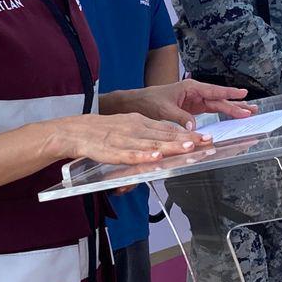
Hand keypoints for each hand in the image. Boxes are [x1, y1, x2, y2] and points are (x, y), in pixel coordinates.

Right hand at [59, 113, 212, 165]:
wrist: (76, 130)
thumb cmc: (104, 131)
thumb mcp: (129, 126)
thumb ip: (147, 134)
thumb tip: (166, 143)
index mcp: (140, 122)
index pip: (168, 129)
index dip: (187, 134)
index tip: (205, 138)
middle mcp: (136, 129)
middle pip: (165, 135)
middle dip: (187, 139)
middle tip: (205, 142)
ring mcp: (125, 139)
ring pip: (152, 144)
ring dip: (171, 146)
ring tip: (188, 147)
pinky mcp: (112, 151)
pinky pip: (130, 155)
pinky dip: (143, 157)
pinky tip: (155, 159)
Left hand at [121, 79, 254, 128]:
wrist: (137, 103)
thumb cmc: (149, 102)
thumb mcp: (163, 110)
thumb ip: (180, 118)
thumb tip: (195, 127)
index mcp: (190, 88)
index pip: (214, 91)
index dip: (230, 94)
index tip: (244, 94)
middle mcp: (195, 93)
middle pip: (220, 99)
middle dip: (236, 104)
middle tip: (253, 110)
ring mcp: (195, 101)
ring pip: (218, 105)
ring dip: (232, 110)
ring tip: (248, 113)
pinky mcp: (192, 109)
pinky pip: (211, 112)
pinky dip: (222, 115)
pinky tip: (232, 118)